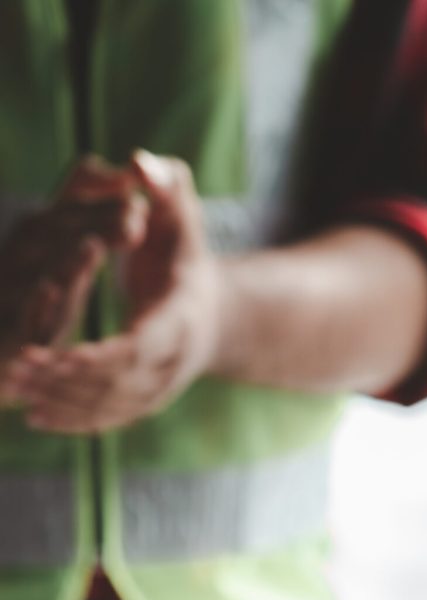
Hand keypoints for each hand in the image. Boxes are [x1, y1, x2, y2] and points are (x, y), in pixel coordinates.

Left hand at [10, 152, 222, 432]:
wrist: (218, 315)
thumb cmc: (188, 253)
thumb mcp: (181, 213)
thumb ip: (165, 184)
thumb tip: (139, 163)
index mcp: (181, 320)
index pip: (140, 348)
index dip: (98, 356)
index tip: (57, 354)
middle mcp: (173, 363)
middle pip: (118, 384)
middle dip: (66, 380)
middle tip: (19, 367)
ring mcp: (161, 389)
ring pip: (110, 407)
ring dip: (61, 403)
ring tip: (17, 387)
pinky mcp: (145, 403)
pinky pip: (107, 419)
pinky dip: (71, 421)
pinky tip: (34, 417)